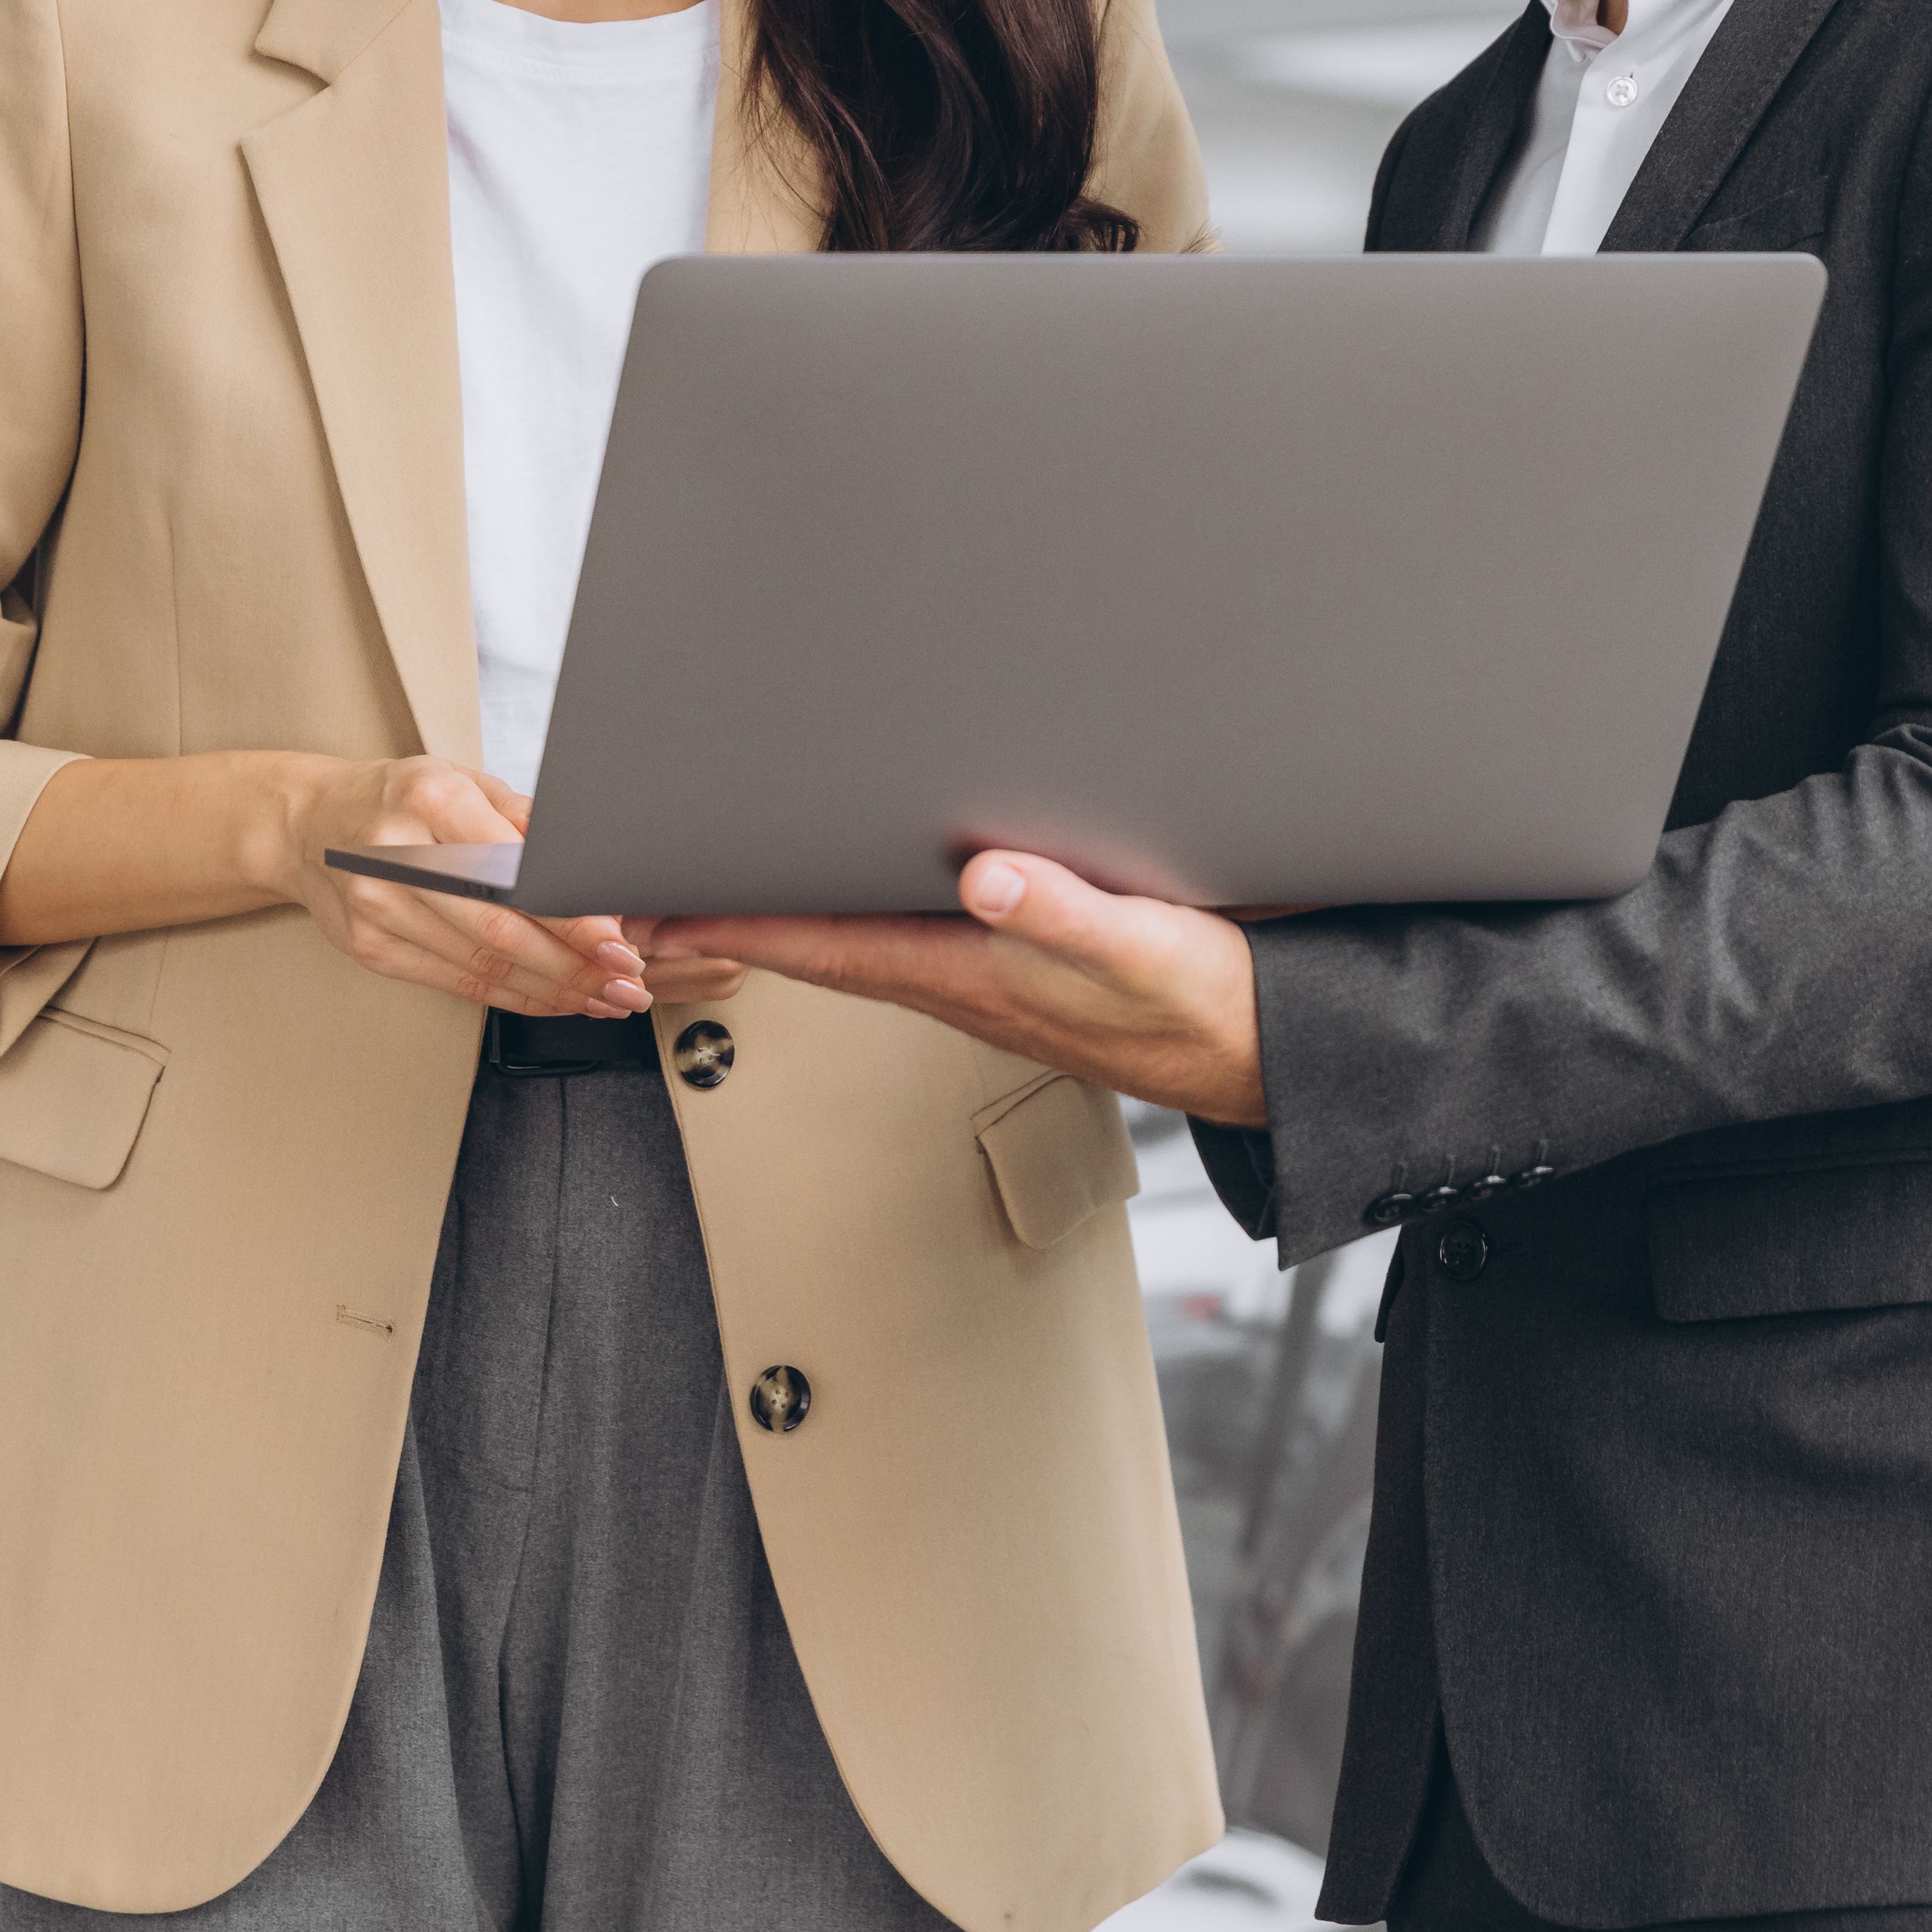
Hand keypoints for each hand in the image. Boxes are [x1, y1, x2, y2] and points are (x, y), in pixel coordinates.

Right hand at [268, 759, 723, 1017]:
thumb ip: (524, 820)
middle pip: (500, 930)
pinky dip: (514, 997)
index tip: (616, 944)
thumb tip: (592, 866)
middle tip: (626, 985)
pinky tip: (553, 1000)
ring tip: (603, 999)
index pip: (513, 874)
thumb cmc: (396, 798)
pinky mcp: (373, 949)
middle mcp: (398, 857)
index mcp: (429, 800)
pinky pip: (458, 984)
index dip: (569, 918)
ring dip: (552, 991)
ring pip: (483, 967)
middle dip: (573, 966)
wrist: (307, 826)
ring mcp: (380, 909)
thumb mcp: (462, 781)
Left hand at [646, 850, 1265, 1125]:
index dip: (737, 926)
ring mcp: (990, 980)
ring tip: (725, 884)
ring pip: (863, 939)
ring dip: (793, 914)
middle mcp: (968, 981)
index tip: (655, 910)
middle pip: (825, 942)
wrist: (1275, 1055)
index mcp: (981, 974)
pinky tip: (853, 886)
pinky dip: (861, 910)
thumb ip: (1070, 916)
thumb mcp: (1151, 952)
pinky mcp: (1020, 968)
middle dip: (739, 917)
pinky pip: (912, 937)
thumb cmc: (1216, 1010)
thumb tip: (984, 876)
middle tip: (655, 891)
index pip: (829, 945)